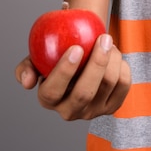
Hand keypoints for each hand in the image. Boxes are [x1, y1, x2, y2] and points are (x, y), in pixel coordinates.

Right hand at [15, 33, 130, 119]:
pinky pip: (124, 84)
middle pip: (84, 93)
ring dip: (112, 57)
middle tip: (103, 38)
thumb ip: (27, 66)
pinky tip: (115, 54)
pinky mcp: (112, 107)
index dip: (64, 71)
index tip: (76, 48)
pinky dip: (123, 64)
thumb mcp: (38, 57)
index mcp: (48, 99)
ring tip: (107, 41)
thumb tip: (27, 82)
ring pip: (108, 84)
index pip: (53, 91)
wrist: (82, 58)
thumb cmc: (57, 55)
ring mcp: (92, 112)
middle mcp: (70, 111)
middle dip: (96, 63)